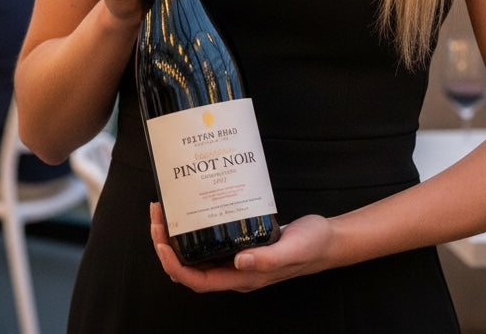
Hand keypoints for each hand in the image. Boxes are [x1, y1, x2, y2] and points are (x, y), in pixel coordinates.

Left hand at [149, 202, 332, 292]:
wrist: (327, 239)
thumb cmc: (311, 246)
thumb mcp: (291, 249)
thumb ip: (266, 259)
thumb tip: (238, 262)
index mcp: (241, 278)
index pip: (196, 280)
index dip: (174, 264)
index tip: (161, 240)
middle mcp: (235, 270)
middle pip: (189, 266)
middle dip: (167, 244)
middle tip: (158, 214)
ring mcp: (237, 257)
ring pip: (197, 253)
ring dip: (176, 235)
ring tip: (167, 209)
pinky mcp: (241, 241)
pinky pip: (210, 239)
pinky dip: (195, 226)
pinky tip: (194, 205)